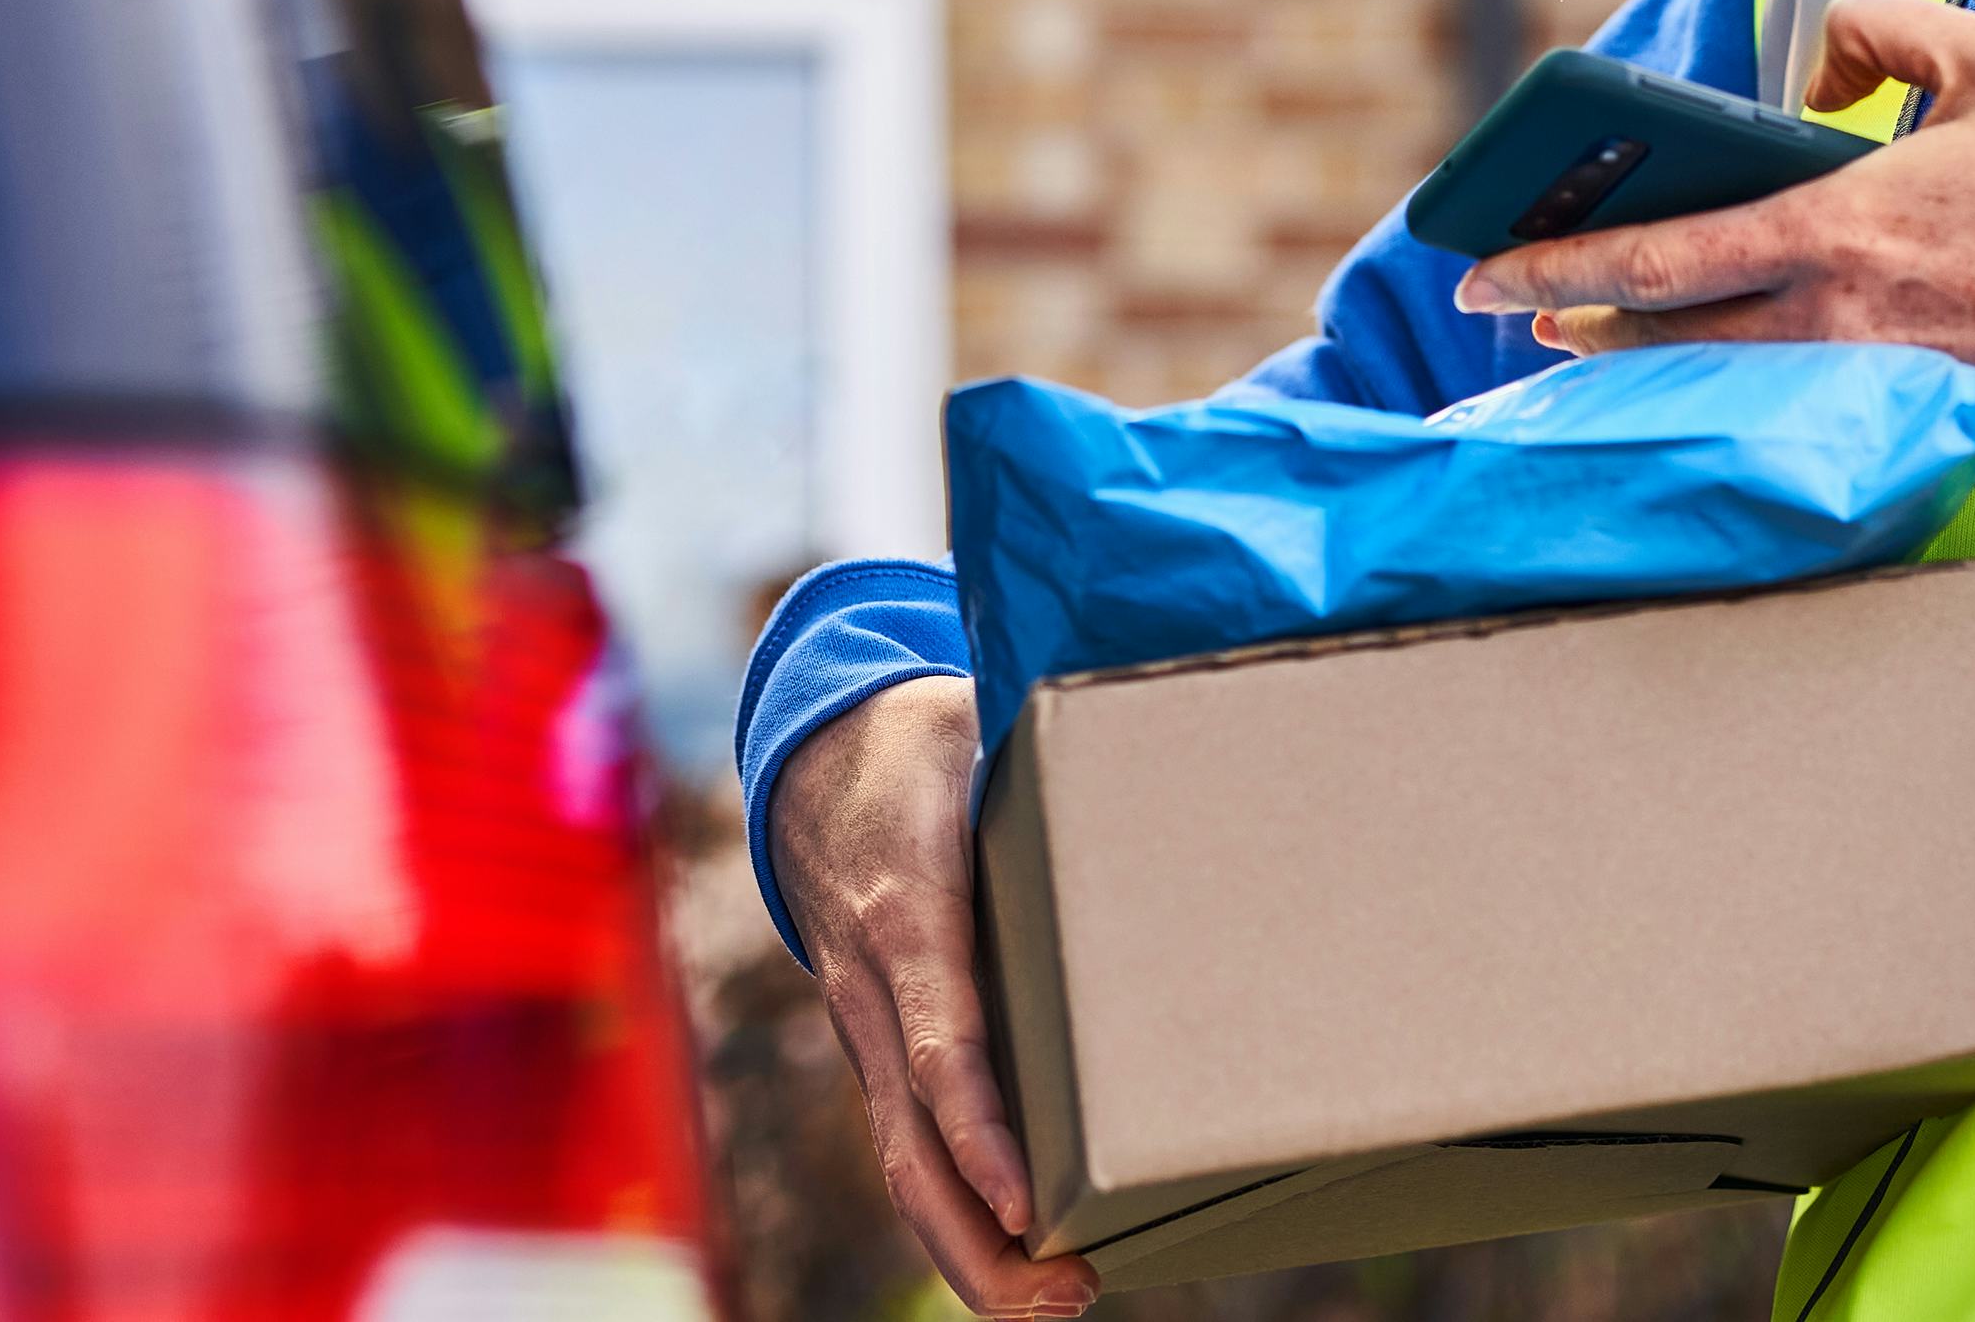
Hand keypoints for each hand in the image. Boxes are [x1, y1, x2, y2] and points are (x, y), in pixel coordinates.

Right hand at [770, 675, 1095, 1320]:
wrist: (814, 762)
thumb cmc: (925, 741)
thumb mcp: (984, 713)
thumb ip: (1057, 729)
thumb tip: (1160, 720)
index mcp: (909, 905)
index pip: (937, 1034)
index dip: (977, 1121)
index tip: (1026, 1199)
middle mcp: (876, 988)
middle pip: (912, 1138)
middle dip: (979, 1235)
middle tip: (1066, 1295)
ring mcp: (869, 1030)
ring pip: (903, 1162)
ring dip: (971, 1249)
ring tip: (1060, 1306)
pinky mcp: (880, 1049)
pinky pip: (909, 1144)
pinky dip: (957, 1213)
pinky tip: (1024, 1264)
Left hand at [1449, 0, 1974, 370]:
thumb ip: (1888, 30)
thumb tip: (1820, 69)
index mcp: (1838, 229)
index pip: (1661, 258)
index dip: (1559, 265)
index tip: (1488, 269)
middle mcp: (1836, 318)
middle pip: (1667, 333)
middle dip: (1571, 318)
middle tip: (1503, 311)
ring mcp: (1874, 378)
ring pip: (1720, 376)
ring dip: (1641, 358)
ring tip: (1581, 335)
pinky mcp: (1917, 416)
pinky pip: (1795, 404)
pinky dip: (1730, 388)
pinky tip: (1709, 374)